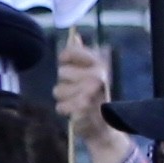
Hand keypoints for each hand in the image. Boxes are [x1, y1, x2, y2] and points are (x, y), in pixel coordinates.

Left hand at [61, 32, 117, 151]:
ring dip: (65, 98)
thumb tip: (74, 36)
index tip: (67, 64)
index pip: (70, 52)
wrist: (105, 126)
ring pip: (58, 90)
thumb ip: (80, 55)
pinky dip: (66, 110)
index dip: (65, 58)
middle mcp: (97, 76)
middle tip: (79, 90)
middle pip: (62, 72)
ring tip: (79, 101)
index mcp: (99, 64)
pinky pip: (61, 106)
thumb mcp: (90, 73)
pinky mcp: (83, 109)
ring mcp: (90, 92)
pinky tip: (78, 112)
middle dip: (66, 83)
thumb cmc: (95, 97)